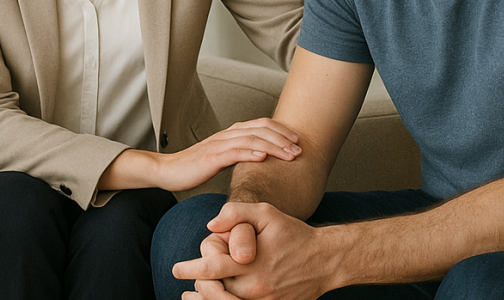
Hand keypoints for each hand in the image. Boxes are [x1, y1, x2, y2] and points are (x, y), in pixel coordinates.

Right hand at [153, 119, 301, 191]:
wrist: (168, 171)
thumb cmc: (195, 167)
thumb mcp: (222, 158)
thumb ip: (239, 154)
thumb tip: (261, 159)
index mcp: (231, 134)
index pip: (261, 124)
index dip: (281, 130)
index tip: (298, 141)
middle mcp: (226, 135)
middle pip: (260, 129)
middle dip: (283, 138)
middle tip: (300, 149)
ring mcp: (218, 145)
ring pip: (251, 140)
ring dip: (273, 146)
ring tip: (290, 155)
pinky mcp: (210, 157)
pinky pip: (233, 153)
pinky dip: (250, 153)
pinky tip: (263, 158)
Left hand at [175, 202, 335, 299]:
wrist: (326, 260)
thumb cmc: (294, 234)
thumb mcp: (267, 213)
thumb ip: (236, 213)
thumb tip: (210, 225)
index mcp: (251, 263)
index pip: (210, 269)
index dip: (189, 269)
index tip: (177, 269)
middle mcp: (256, 286)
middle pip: (214, 292)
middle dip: (197, 286)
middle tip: (186, 279)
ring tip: (190, 298)